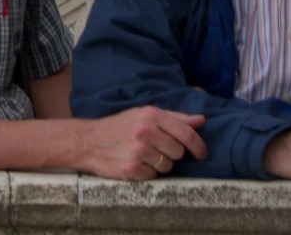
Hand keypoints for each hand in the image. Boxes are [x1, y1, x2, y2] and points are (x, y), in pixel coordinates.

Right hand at [77, 105, 206, 180]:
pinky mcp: (131, 168)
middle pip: (178, 151)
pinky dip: (147, 172)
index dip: (199, 146)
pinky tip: (135, 163)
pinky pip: (153, 176)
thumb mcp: (145, 115)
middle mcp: (145, 131)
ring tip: (143, 155)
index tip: (202, 154)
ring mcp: (138, 150)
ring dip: (159, 164)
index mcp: (151, 115)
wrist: (89, 141)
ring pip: (167, 165)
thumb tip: (201, 120)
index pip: (186, 133)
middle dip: (171, 153)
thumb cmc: (120, 126)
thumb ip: (175, 117)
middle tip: (156, 148)